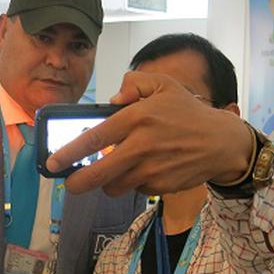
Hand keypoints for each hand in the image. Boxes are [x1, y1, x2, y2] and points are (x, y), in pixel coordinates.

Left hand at [47, 71, 252, 195]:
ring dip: (107, 182)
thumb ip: (133, 85)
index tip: (52, 162)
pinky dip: (133, 183)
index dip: (69, 153)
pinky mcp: (160, 186)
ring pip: (113, 186)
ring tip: (112, 171)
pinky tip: (144, 169)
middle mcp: (141, 146)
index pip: (94, 138)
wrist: (221, 142)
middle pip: (97, 174)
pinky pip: (135, 189)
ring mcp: (151, 169)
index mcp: (137, 118)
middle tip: (69, 183)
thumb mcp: (163, 85)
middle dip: (76, 182)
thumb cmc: (188, 112)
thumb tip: (111, 101)